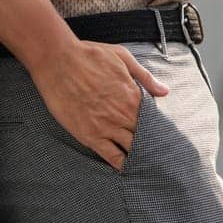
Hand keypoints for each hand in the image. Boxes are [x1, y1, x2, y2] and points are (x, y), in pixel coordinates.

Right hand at [28, 40, 168, 170]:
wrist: (57, 60)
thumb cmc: (89, 55)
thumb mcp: (122, 57)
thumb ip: (145, 76)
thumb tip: (165, 92)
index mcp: (133, 96)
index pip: (154, 119)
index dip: (157, 127)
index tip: (159, 132)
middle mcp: (123, 115)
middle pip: (145, 137)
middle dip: (150, 143)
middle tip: (155, 151)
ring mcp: (107, 127)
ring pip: (131, 150)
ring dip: (138, 155)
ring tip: (143, 162)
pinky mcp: (90, 136)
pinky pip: (112, 157)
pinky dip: (121, 165)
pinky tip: (126, 168)